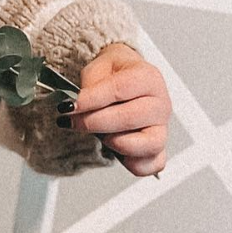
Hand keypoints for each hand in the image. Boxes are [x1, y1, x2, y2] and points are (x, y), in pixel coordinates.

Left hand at [59, 42, 171, 176]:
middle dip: (93, 122)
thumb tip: (77, 104)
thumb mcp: (98, 68)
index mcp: (148, 77)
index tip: (69, 106)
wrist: (125, 80)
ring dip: (115, 142)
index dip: (91, 99)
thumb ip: (90, 86)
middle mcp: (159, 104)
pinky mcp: (157, 149)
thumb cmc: (114, 75)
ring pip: (148, 144)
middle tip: (72, 120)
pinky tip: (114, 150)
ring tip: (98, 134)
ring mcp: (161, 128)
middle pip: (129, 118)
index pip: (120, 89)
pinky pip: (152, 164)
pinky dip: (132, 163)